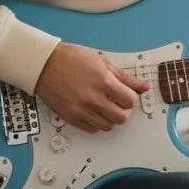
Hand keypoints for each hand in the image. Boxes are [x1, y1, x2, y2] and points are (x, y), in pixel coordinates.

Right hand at [34, 42, 149, 132]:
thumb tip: (143, 86)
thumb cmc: (72, 59)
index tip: (126, 95)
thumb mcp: (102, 62)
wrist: (44, 64)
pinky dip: (96, 123)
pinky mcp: (70, 117)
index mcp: (104, 82)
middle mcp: (93, 99)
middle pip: (121, 117)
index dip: (131, 98)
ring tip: (105, 107)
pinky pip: (91, 129)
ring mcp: (81, 110)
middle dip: (123, 111)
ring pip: (107, 126)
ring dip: (110, 118)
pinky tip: (94, 112)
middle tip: (118, 103)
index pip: (130, 101)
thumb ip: (125, 77)